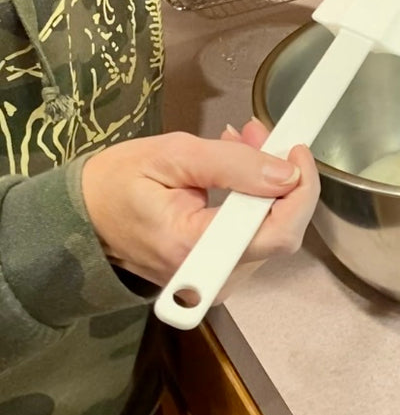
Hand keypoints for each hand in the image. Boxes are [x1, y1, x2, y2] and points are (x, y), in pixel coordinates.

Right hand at [82, 120, 319, 288]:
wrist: (82, 218)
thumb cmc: (119, 183)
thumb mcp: (175, 155)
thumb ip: (234, 165)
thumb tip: (287, 173)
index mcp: (195, 249)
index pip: (278, 233)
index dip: (301, 190)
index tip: (295, 149)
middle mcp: (211, 278)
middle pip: (280, 231)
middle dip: (281, 176)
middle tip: (258, 133)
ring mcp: (214, 281)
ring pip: (269, 230)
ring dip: (266, 182)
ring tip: (241, 142)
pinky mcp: (215, 275)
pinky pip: (252, 236)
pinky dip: (252, 198)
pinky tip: (235, 168)